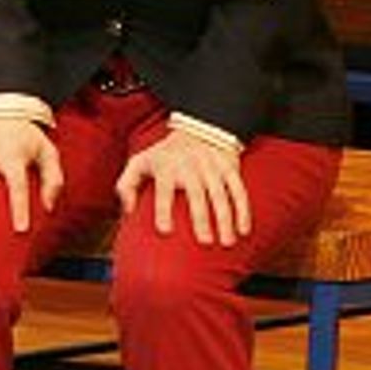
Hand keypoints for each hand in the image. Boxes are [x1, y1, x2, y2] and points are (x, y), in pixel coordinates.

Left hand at [116, 128, 250, 245]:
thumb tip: (128, 211)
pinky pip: (239, 190)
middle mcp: (190, 166)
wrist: (197, 127)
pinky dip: (243, 210)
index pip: (164, 188)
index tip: (165, 231)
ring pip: (221, 194)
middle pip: (197, 193)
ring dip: (225, 219)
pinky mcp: (229, 167)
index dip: (163, 209)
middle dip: (201, 217)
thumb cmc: (165, 154)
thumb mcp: (140, 161)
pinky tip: (243, 230)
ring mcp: (212, 167)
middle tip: (204, 242)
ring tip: (226, 242)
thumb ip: (127, 185)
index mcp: (166, 167)